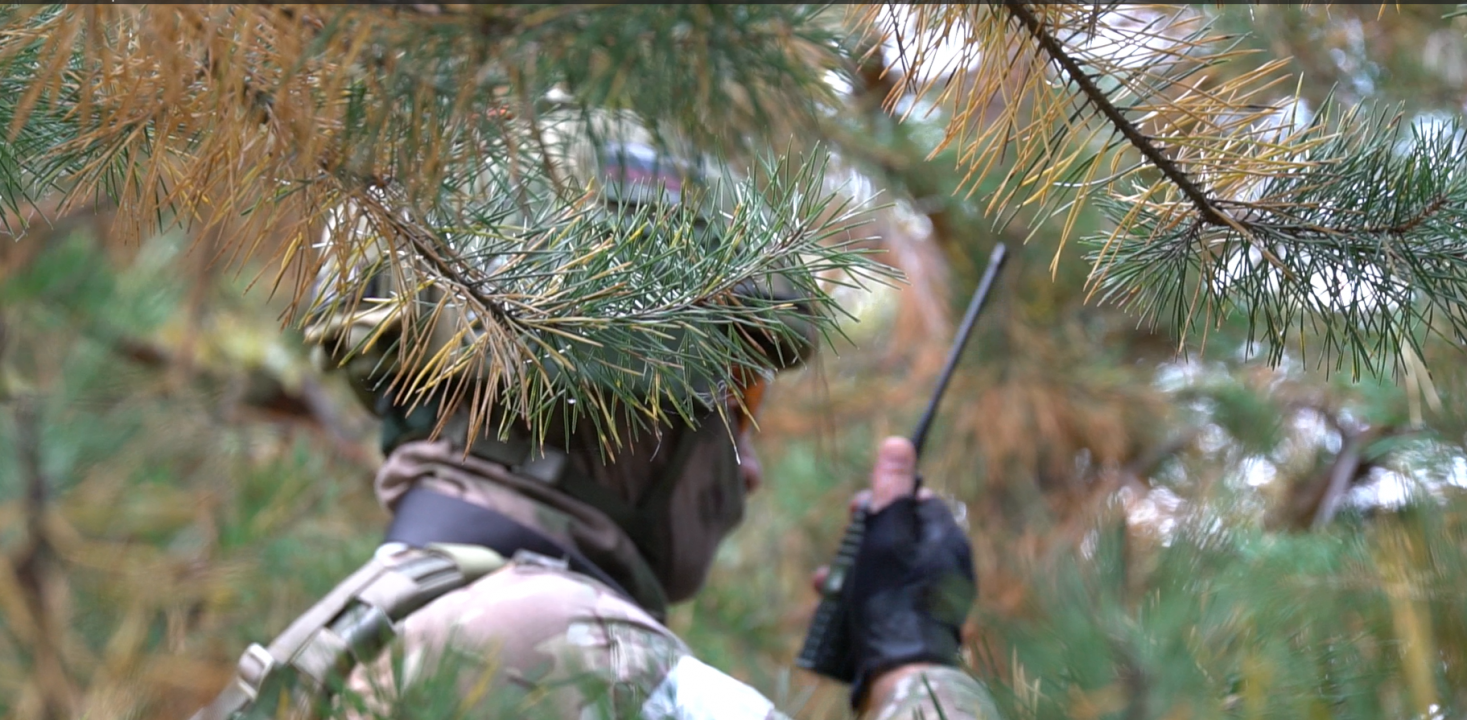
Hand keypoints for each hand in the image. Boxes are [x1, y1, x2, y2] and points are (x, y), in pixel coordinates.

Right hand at [841, 437, 975, 710]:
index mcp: (948, 539)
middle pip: (898, 534)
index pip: (918, 499)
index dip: (885, 499)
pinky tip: (835, 607)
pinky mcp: (917, 622)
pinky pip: (887, 597)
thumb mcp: (886, 534)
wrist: (902, 671)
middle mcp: (947, 566)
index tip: (859, 509)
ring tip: (827, 583)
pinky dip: (860, 597)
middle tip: (842, 548)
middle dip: (861, 539)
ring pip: (887, 568)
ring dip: (852, 570)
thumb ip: (892, 490)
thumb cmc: (893, 597)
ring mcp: (933, 596)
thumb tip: (899, 442)